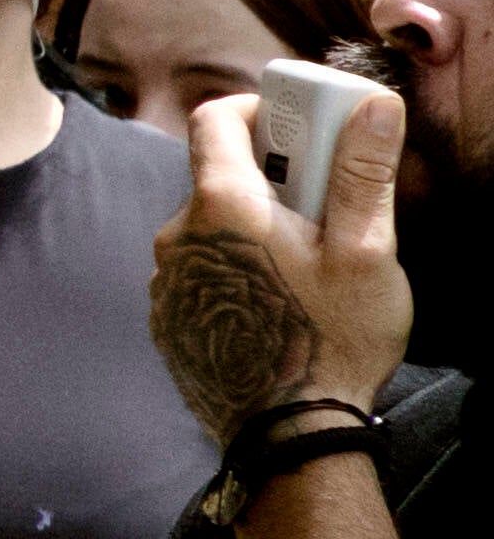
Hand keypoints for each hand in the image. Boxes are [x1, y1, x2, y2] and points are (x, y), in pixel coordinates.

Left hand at [165, 75, 415, 430]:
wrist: (289, 434)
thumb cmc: (332, 339)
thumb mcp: (365, 251)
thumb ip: (362, 171)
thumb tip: (372, 103)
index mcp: (220, 207)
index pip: (214, 120)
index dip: (256, 108)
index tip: (297, 124)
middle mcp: (176, 236)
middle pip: (218, 179)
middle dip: (271, 181)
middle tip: (324, 211)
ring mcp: (167, 281)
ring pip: (212, 231)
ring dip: (253, 232)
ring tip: (307, 270)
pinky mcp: (169, 319)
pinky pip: (203, 274)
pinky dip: (236, 273)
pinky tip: (279, 305)